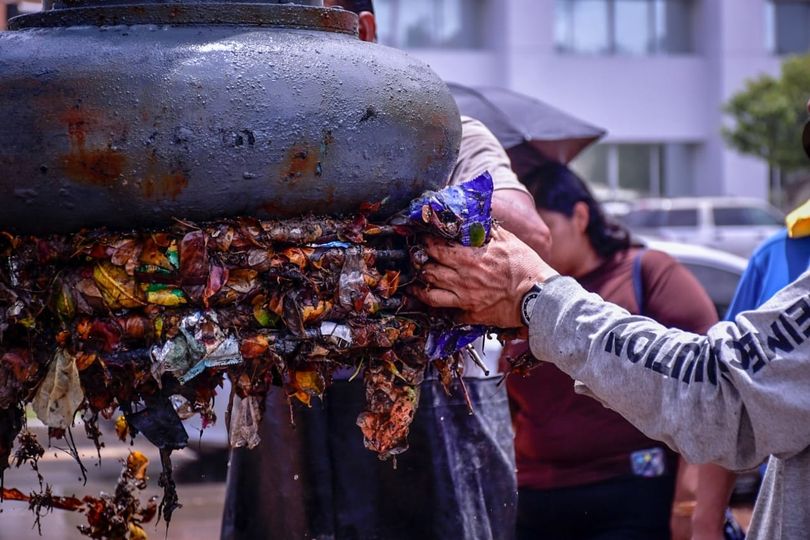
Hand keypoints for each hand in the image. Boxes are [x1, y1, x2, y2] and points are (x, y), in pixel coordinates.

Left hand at [411, 226, 557, 327]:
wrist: (538, 298)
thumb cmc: (526, 268)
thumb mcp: (509, 241)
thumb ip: (488, 230)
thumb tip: (477, 219)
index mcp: (469, 259)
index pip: (436, 248)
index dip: (426, 243)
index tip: (423, 239)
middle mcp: (462, 280)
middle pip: (428, 270)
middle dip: (419, 263)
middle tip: (416, 259)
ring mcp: (464, 299)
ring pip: (430, 294)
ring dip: (420, 287)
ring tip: (415, 283)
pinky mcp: (471, 315)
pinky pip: (447, 313)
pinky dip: (440, 308)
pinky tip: (438, 303)